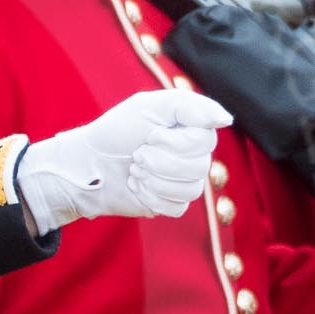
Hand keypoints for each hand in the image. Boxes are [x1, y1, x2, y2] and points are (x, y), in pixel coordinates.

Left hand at [18, 90, 232, 229]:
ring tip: (136, 170)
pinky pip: (178, 208)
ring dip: (155, 180)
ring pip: (192, 190)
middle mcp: (192, 155)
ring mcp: (182, 181)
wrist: (88, 165)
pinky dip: (153, 198)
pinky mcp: (170, 203)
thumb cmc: (115, 132)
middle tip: (138, 155)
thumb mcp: (148, 105)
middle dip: (160, 162)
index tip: (150, 136)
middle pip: (200, 167)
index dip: (176, 143)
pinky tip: (137, 187)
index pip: (206, 141)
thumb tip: (226, 119)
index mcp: (190, 129)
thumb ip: (189, 105)